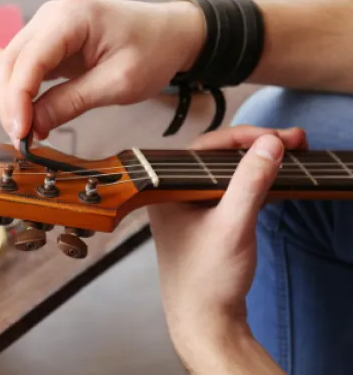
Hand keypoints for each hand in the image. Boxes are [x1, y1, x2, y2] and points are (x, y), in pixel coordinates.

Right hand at [0, 0, 204, 145]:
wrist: (172, 34)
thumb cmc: (154, 50)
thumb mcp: (117, 83)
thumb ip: (71, 102)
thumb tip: (34, 126)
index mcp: (71, 17)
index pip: (29, 60)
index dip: (18, 100)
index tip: (21, 133)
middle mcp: (53, 15)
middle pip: (10, 61)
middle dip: (10, 103)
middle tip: (22, 139)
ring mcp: (50, 26)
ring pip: (12, 65)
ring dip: (14, 100)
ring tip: (27, 132)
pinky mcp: (53, 41)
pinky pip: (27, 68)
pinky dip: (25, 94)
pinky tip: (33, 116)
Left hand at [147, 125, 306, 371]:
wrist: (205, 323)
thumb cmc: (208, 281)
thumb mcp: (233, 224)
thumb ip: (250, 182)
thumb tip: (269, 144)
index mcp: (167, 190)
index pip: (205, 148)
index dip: (243, 137)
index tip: (276, 137)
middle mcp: (174, 196)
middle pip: (217, 158)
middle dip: (256, 147)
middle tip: (292, 142)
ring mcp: (190, 211)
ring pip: (226, 175)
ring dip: (258, 165)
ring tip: (291, 155)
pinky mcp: (205, 224)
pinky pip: (230, 193)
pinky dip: (254, 185)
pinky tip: (277, 181)